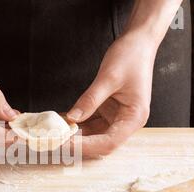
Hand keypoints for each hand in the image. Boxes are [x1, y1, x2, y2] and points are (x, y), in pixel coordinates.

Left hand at [67, 33, 156, 156]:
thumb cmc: (131, 57)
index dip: (86, 146)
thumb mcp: (108, 78)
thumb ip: (90, 100)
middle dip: (78, 144)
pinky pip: (90, 122)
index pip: (109, 142)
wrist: (138, 42)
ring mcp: (117, 117)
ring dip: (75, 135)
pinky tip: (61, 122)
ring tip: (55, 132)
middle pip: (101, 143)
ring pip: (93, 135)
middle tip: (56, 140)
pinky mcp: (108, 111)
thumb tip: (72, 118)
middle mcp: (126, 121)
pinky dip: (76, 123)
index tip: (66, 143)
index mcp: (134, 117)